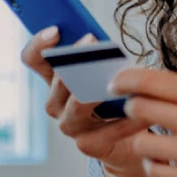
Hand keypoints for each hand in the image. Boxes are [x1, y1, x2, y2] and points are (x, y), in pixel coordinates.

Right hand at [21, 28, 154, 176]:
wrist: (128, 141)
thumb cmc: (115, 99)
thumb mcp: (105, 73)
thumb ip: (98, 58)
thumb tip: (100, 41)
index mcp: (55, 81)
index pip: (34, 59)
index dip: (38, 44)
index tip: (55, 30)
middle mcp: (57, 104)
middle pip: (57, 81)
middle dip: (74, 60)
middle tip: (91, 42)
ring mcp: (70, 126)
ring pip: (76, 106)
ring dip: (94, 92)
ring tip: (113, 81)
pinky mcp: (89, 146)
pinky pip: (107, 131)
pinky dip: (126, 121)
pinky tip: (142, 112)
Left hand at [110, 67, 176, 176]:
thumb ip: (176, 91)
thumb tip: (132, 81)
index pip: (150, 80)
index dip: (124, 81)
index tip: (114, 85)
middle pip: (138, 108)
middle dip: (131, 111)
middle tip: (137, 115)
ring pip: (141, 143)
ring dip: (144, 144)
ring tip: (159, 144)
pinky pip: (153, 171)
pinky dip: (155, 167)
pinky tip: (170, 164)